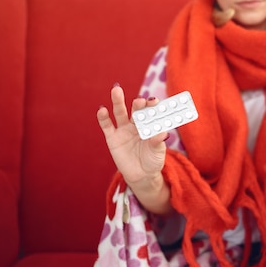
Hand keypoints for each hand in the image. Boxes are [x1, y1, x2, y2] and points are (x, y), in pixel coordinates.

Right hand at [97, 84, 172, 213]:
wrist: (141, 176)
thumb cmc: (153, 160)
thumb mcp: (158, 152)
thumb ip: (158, 142)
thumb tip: (163, 133)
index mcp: (149, 124)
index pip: (151, 111)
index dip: (152, 105)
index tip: (154, 101)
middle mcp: (136, 124)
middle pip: (136, 110)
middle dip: (137, 104)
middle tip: (139, 100)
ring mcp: (123, 130)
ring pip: (120, 112)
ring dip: (118, 101)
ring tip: (116, 90)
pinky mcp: (112, 138)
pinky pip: (107, 126)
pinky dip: (103, 118)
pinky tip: (102, 109)